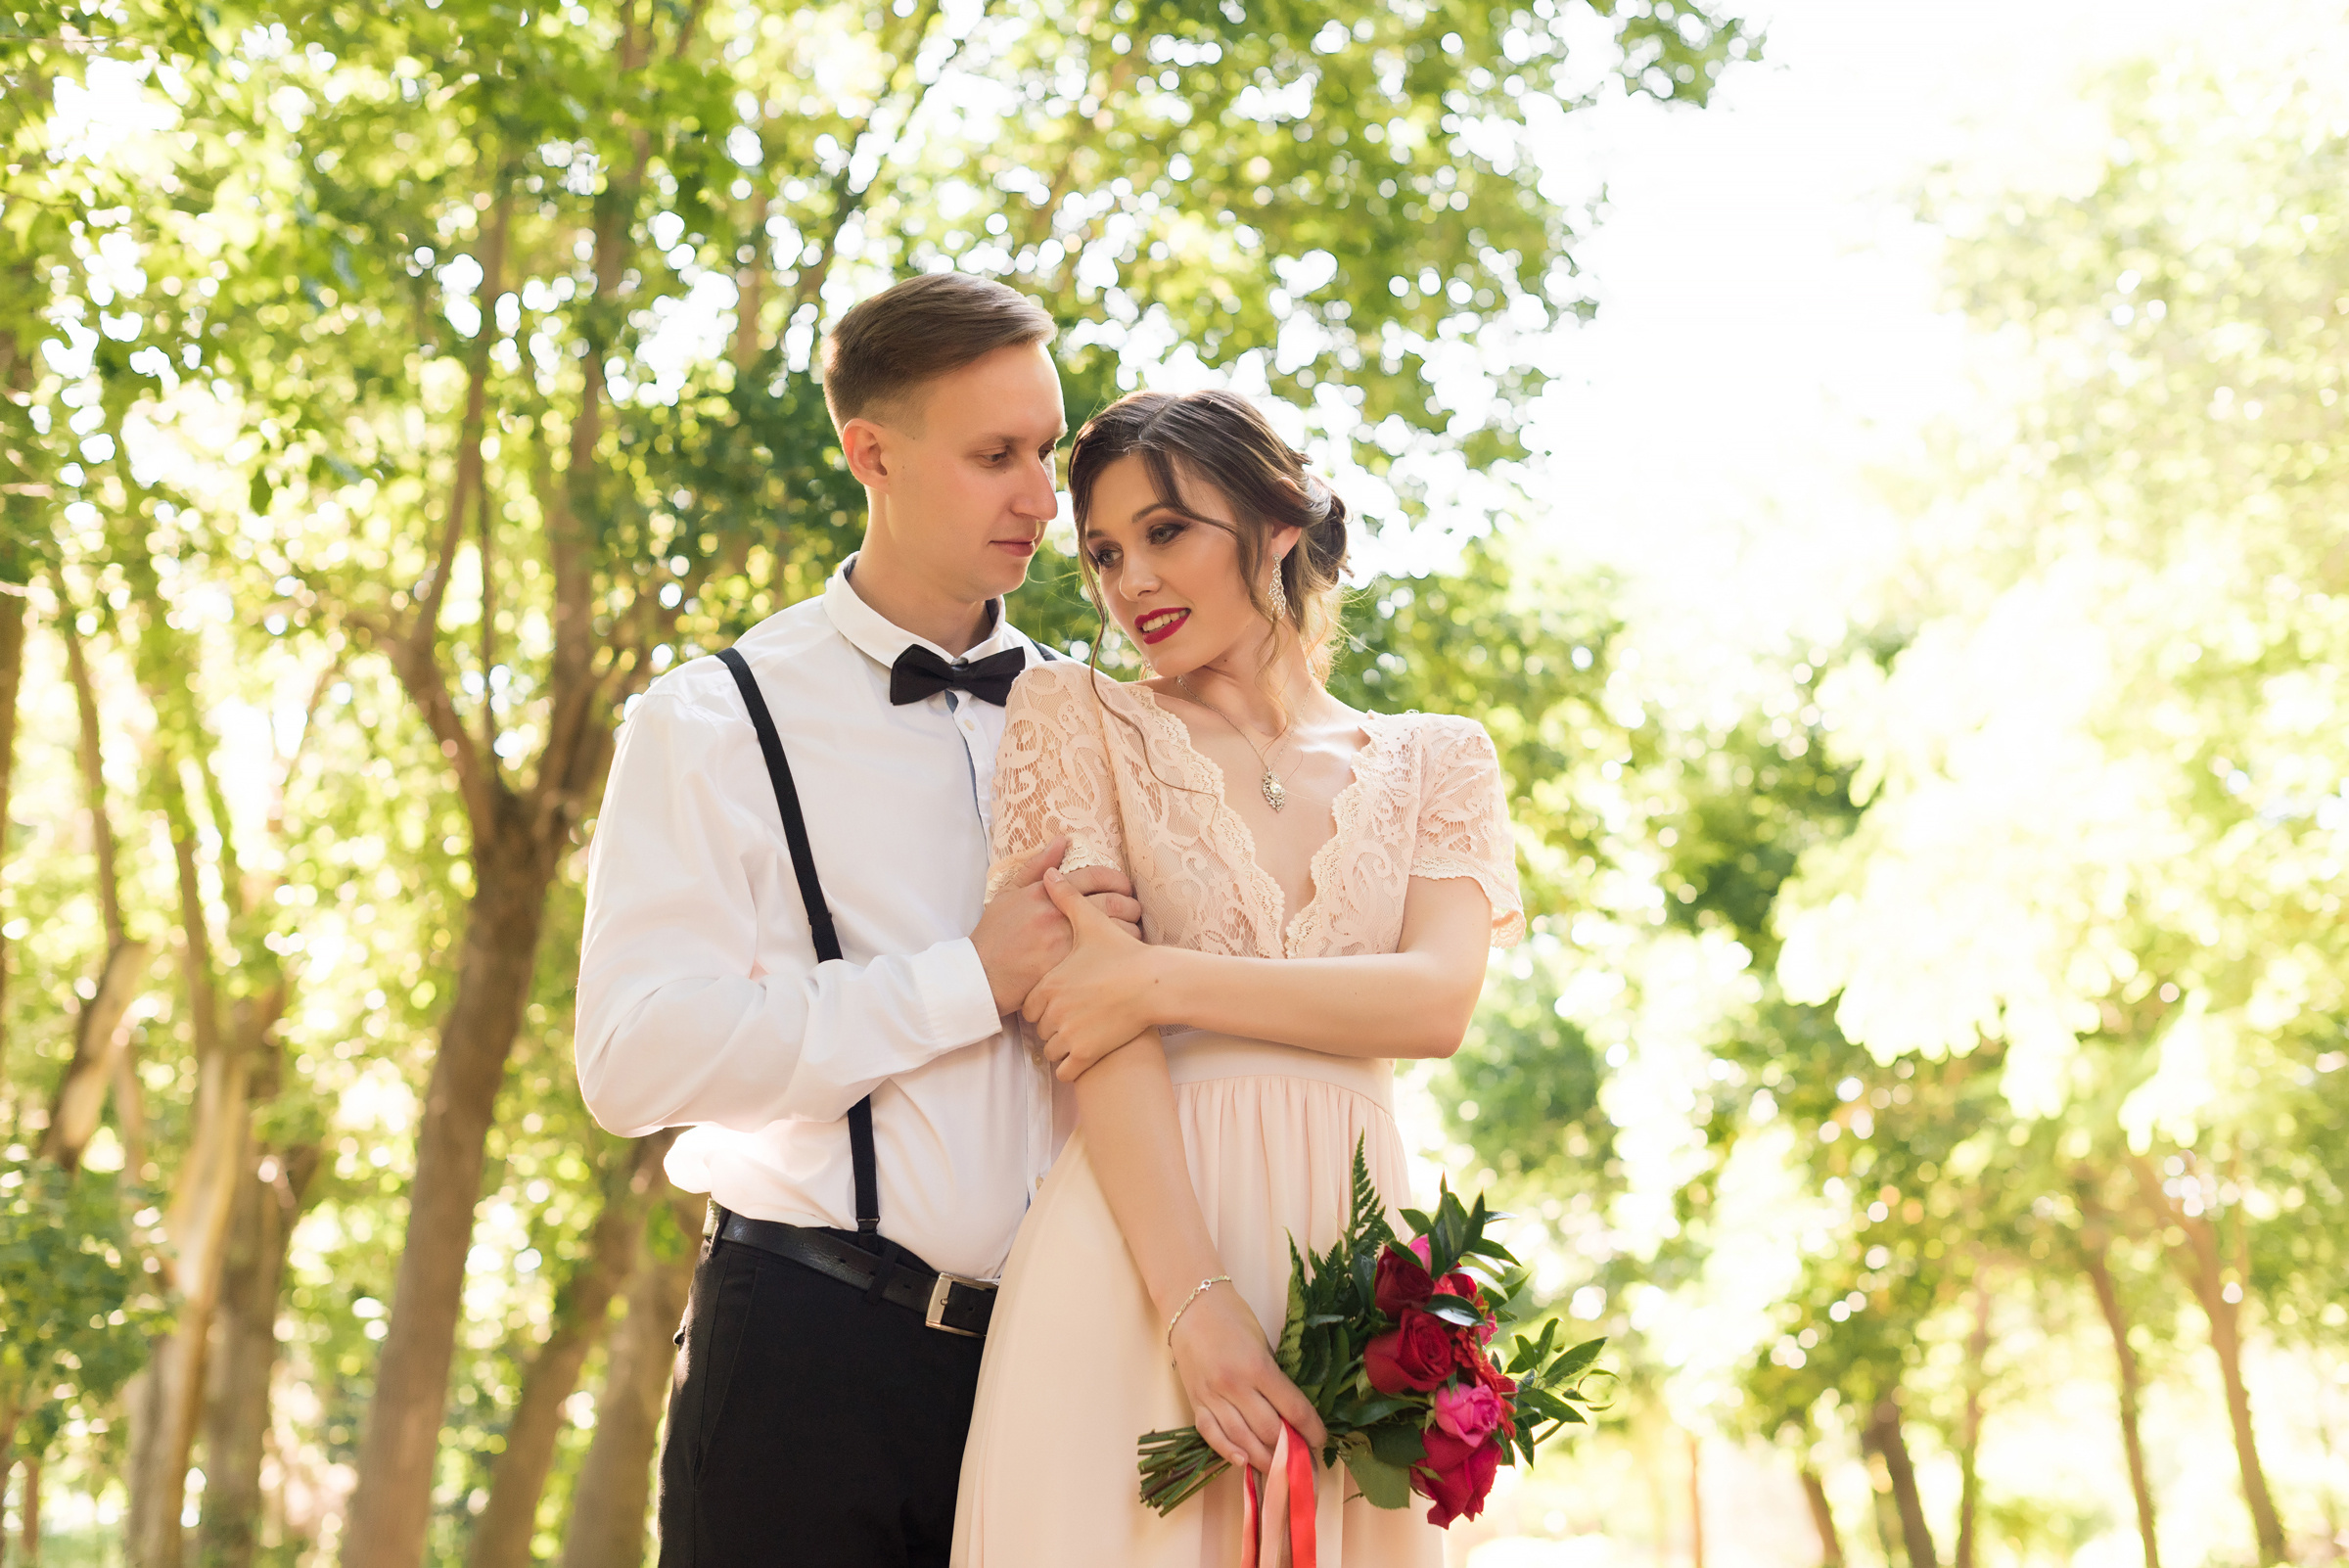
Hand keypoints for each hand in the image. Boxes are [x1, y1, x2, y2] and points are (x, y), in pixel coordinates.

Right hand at [971, 837, 1142, 1014]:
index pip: (1094, 876)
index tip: (1123, 887)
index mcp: (1046, 892)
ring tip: (1133, 929)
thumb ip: (1037, 866)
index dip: (1116, 879)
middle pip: (1112, 901)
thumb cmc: (994, 934)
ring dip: (1131, 927)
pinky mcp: (1070, 968)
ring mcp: (1065, 941)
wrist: (981, 974)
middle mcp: (1058, 914)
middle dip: (1130, 903)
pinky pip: (1107, 956)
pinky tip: (1123, 953)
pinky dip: (1121, 951)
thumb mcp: (1009, 892)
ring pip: (1115, 929)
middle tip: (1134, 908)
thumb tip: (1062, 841)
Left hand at [1025, 867, 1160, 1079]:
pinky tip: (1081, 1057)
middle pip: (1039, 1030)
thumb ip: (1066, 899)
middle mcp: (1053, 1011)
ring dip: (1060, 1048)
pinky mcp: (1085, 1053)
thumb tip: (1050, 874)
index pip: (1029, 1007)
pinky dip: (1069, 1068)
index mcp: (1049, 984)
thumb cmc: (1124, 954)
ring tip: (1078, 1037)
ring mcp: (1069, 1034)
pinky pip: (1064, 1071)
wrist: (1155, 984)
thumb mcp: (1093, 924)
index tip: (1059, 1004)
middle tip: (1071, 1021)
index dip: (1042, 1007)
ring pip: (1050, 1051)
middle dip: (1051, 1028)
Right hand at [1168, 1282, 1327, 1472]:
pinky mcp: (1195, 1402)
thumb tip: (1292, 1413)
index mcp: (1257, 1367)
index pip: (1293, 1408)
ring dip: (1265, 1459)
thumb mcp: (1263, 1344)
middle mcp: (1234, 1386)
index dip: (1311, 1430)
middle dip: (1291, 1451)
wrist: (1191, 1305)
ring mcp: (1212, 1397)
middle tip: (1305, 1462)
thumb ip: (1275, 1379)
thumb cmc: (1233, 1318)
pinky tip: (1243, 1462)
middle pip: (1269, 1430)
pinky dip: (1227, 1451)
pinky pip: (1212, 1434)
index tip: (1321, 1441)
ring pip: (1243, 1439)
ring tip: (1281, 1470)